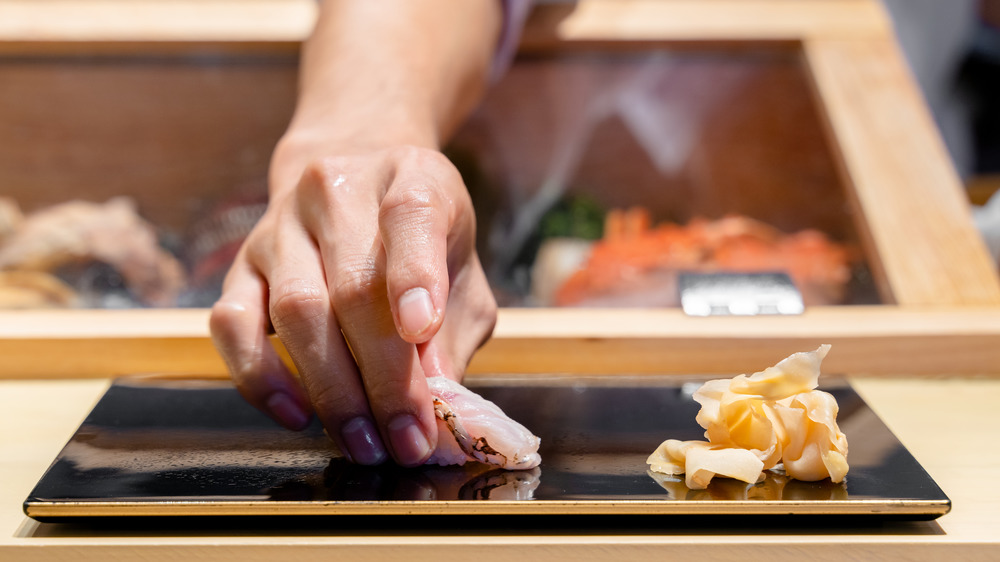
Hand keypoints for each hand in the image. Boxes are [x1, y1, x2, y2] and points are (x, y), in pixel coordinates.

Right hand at [210, 139, 496, 466]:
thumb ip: (454, 327)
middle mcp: (338, 191)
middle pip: (353, 285)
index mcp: (411, 178)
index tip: (421, 330)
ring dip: (332, 389)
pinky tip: (296, 414)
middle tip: (406, 438)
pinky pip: (231, 322)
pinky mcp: (240, 262)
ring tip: (364, 442)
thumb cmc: (419, 237)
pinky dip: (260, 376)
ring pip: (296, 308)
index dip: (415, 275)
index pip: (410, 215)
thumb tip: (437, 400)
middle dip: (384, 376)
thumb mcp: (461, 266)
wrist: (353, 170)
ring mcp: (280, 224)